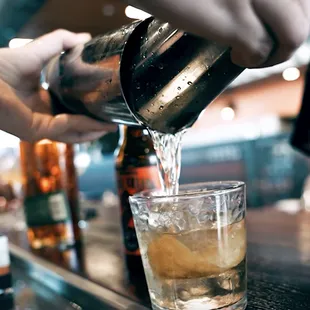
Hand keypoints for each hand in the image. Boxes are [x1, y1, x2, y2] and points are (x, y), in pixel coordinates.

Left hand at [0, 29, 115, 142]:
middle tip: (112, 124)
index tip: (104, 108)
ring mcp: (40, 126)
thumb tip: (85, 38)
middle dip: (94, 127)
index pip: (69, 112)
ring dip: (93, 132)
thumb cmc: (2, 65)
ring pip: (72, 134)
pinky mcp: (37, 130)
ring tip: (111, 128)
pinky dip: (83, 125)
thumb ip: (61, 43)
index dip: (87, 112)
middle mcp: (43, 117)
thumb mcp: (39, 51)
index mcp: (42, 102)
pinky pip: (66, 128)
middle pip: (73, 128)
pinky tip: (97, 123)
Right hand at [130, 0, 309, 66]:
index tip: (277, 24)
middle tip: (268, 45)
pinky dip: (250, 61)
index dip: (296, 14)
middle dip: (289, 38)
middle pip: (304, 15)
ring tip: (255, 55)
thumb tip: (261, 9)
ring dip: (276, 54)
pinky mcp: (233, 20)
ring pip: (294, 36)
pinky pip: (260, 51)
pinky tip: (234, 56)